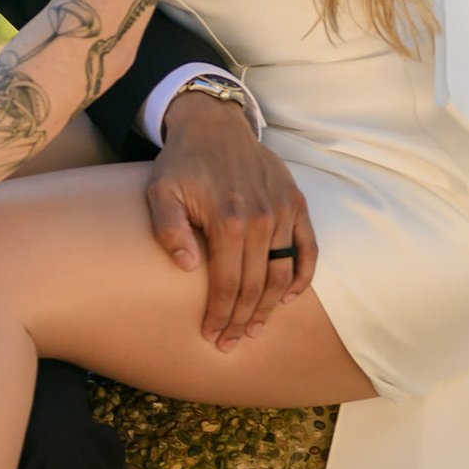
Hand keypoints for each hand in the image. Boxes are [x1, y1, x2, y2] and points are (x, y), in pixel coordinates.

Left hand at [147, 91, 317, 350]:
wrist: (214, 126)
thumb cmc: (182, 164)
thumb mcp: (160, 192)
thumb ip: (169, 229)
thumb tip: (186, 267)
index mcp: (228, 221)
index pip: (228, 284)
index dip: (221, 315)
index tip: (212, 337)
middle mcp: (262, 219)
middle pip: (256, 285)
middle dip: (244, 320)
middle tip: (232, 343)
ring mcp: (284, 211)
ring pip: (283, 273)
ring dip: (271, 306)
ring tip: (256, 328)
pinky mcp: (297, 203)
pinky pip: (308, 248)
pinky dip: (302, 276)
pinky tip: (288, 297)